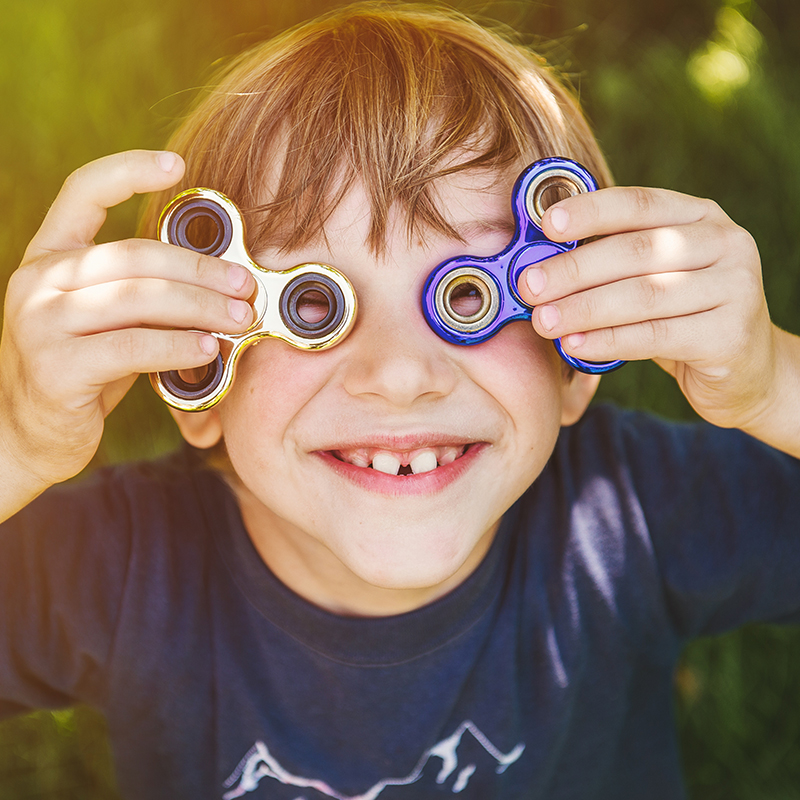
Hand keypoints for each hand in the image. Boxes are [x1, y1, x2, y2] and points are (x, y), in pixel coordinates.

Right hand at [0, 150, 254, 509]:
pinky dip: (179, 347)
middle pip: (134, 254)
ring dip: (200, 307)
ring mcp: (40, 322)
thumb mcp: (105, 320)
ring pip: (137, 298)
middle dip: (200, 268)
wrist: (28, 434)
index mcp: (49, 256)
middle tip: (244, 285)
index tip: (178, 165)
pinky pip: (132, 347)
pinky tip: (209, 350)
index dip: (129, 170)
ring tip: (239, 318)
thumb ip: (140, 293)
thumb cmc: (83, 371)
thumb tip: (222, 283)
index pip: (82, 192)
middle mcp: (37, 280)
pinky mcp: (56, 367)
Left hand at [517, 186, 777, 431]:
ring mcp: (735, 287)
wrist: (744, 370)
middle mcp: (725, 243)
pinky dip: (608, 341)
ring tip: (543, 321)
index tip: (546, 225)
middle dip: (575, 269)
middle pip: (637, 251)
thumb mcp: (653, 277)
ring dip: (584, 308)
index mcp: (700, 216)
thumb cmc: (680, 317)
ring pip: (644, 295)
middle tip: (529, 285)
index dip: (591, 212)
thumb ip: (611, 260)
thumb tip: (537, 260)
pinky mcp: (730, 335)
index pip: (639, 203)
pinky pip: (656, 336)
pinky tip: (574, 346)